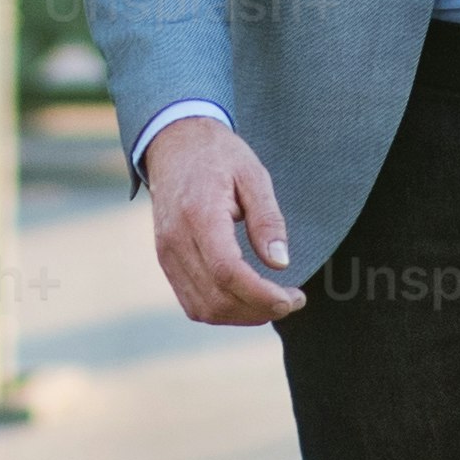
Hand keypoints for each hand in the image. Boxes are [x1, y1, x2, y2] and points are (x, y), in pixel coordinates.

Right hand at [143, 111, 305, 325]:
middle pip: (216, 298)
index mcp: (199, 214)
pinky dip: (222, 310)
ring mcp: (166, 254)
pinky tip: (247, 298)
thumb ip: (267, 219)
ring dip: (242, 316)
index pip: (227, 272)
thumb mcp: (253, 174)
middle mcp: (175, 240)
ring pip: (203, 309)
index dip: (262, 296)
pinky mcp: (166, 261)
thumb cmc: (218, 155)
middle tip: (292, 300)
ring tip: (273, 301)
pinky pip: (192, 302)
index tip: (293, 298)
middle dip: (260, 310)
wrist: (174, 143)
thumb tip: (280, 263)